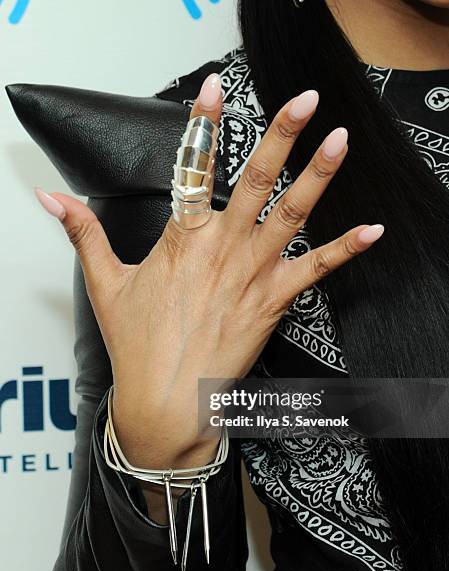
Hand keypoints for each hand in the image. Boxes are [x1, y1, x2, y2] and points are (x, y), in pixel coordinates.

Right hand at [35, 74, 382, 469]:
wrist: (167, 401)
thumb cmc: (139, 346)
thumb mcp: (105, 284)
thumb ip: (83, 233)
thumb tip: (54, 200)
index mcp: (182, 240)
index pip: (192, 168)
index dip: (203, 124)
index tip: (216, 89)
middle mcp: (223, 250)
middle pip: (257, 180)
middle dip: (282, 135)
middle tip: (305, 101)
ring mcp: (253, 275)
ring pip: (291, 215)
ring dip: (318, 176)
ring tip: (340, 142)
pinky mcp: (273, 302)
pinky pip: (316, 270)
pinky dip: (345, 249)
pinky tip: (371, 230)